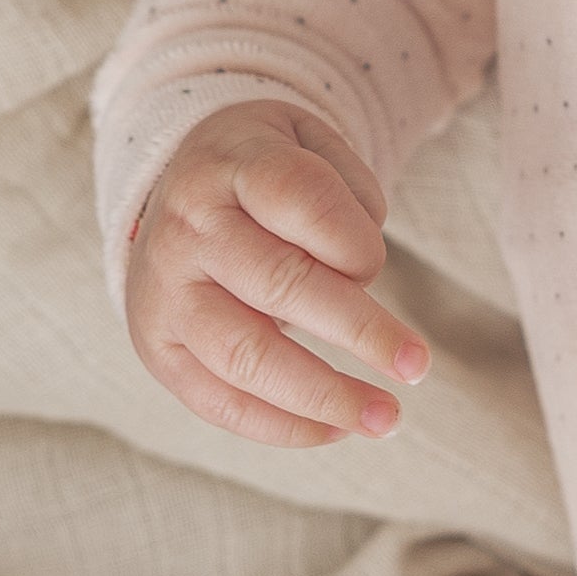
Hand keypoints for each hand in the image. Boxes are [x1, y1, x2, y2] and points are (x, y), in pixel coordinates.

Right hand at [123, 103, 428, 447]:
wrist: (179, 188)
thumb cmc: (266, 174)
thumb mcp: (310, 146)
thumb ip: (347, 195)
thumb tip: (359, 281)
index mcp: (229, 166)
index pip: (298, 198)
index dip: (352, 237)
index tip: (376, 265)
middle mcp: (187, 229)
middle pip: (278, 284)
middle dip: (360, 332)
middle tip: (417, 366)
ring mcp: (164, 293)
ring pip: (244, 355)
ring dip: (323, 395)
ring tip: (385, 418)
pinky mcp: (159, 348)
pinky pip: (217, 402)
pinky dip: (281, 426)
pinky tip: (335, 429)